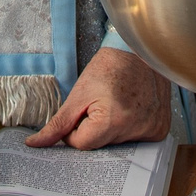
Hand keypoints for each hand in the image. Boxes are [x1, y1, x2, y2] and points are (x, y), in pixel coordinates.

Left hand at [27, 47, 174, 149]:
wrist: (139, 50)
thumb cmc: (109, 67)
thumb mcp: (78, 94)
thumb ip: (57, 124)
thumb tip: (35, 144)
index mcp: (113, 121)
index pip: (82, 144)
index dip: (76, 128)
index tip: (84, 109)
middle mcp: (137, 129)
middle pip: (101, 146)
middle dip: (94, 129)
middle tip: (102, 104)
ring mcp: (152, 130)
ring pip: (117, 144)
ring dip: (112, 128)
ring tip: (118, 103)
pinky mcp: (160, 129)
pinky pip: (136, 139)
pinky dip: (128, 128)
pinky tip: (130, 108)